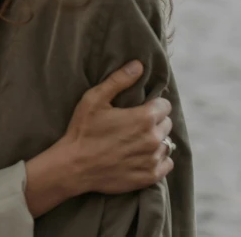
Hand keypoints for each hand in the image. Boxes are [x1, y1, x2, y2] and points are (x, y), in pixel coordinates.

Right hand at [59, 60, 172, 194]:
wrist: (74, 166)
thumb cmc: (83, 130)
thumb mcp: (95, 99)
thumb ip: (119, 80)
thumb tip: (138, 65)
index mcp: (144, 118)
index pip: (165, 106)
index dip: (153, 105)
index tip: (140, 108)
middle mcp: (153, 139)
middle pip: (166, 124)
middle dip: (154, 122)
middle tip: (135, 124)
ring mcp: (152, 159)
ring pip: (166, 144)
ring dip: (155, 141)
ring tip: (137, 141)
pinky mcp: (149, 176)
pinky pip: (166, 165)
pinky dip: (158, 160)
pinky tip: (142, 156)